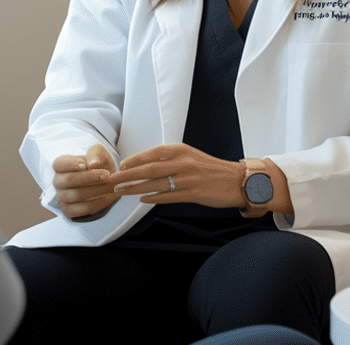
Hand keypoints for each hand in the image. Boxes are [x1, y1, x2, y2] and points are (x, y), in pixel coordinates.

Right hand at [51, 144, 119, 219]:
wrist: (104, 178)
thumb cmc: (97, 163)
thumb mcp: (98, 152)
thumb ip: (95, 154)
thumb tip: (93, 164)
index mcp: (60, 165)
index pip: (58, 164)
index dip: (70, 164)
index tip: (85, 165)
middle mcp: (58, 181)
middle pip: (69, 180)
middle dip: (90, 177)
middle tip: (107, 175)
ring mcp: (62, 197)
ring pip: (77, 195)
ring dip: (98, 190)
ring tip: (113, 186)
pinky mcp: (70, 210)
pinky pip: (84, 209)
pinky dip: (100, 203)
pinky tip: (111, 196)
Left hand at [105, 143, 245, 207]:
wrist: (236, 180)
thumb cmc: (211, 169)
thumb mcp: (190, 156)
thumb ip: (170, 158)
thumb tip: (146, 164)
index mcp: (182, 151)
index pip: (152, 153)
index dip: (134, 160)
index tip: (120, 166)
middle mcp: (184, 163)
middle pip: (149, 169)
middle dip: (127, 175)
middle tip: (113, 181)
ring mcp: (188, 179)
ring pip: (155, 184)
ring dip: (135, 188)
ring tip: (122, 192)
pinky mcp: (194, 194)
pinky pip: (169, 196)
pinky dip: (154, 198)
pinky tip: (143, 200)